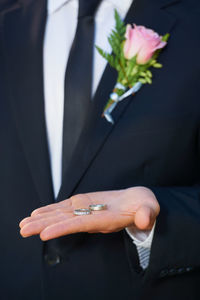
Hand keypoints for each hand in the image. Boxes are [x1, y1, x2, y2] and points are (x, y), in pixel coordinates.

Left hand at [19, 187, 159, 240]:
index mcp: (106, 220)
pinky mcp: (85, 203)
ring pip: (62, 215)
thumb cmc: (145, 206)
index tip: (45, 234)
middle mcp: (92, 218)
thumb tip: (145, 219)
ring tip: (24, 224)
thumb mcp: (150, 207)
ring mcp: (87, 211)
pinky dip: (51, 209)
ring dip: (43, 218)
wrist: (138, 203)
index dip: (63, 228)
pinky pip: (65, 207)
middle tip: (23, 230)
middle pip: (66, 222)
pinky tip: (37, 212)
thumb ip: (147, 213)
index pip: (82, 225)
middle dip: (44, 226)